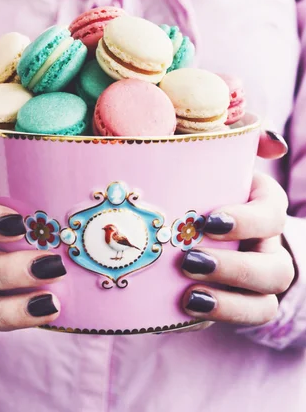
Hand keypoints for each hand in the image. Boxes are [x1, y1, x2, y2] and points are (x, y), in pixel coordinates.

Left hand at [181, 130, 294, 324]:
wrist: (192, 219)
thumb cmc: (204, 179)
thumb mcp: (216, 155)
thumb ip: (243, 139)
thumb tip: (275, 143)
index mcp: (264, 206)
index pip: (272, 213)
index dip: (247, 220)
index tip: (208, 221)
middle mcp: (268, 246)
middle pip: (275, 270)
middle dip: (235, 269)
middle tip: (189, 262)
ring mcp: (255, 280)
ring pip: (265, 304)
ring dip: (229, 303)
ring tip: (189, 296)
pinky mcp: (235, 303)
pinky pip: (238, 320)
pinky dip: (216, 317)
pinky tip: (183, 310)